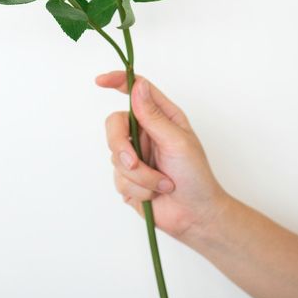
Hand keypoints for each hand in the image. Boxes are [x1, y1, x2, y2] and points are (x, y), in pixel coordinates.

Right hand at [96, 71, 227, 240]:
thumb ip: (153, 116)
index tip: (101, 81)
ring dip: (140, 175)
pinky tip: (154, 194)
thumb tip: (137, 86)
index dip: (118, 81)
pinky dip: (139, 189)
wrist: (195, 216)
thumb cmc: (196, 176)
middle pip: (114, 125)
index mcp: (161, 117)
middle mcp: (145, 132)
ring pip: (115, 156)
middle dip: (120, 146)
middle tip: (132, 162)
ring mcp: (135, 155)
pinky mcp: (128, 179)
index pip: (136, 90)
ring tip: (162, 184)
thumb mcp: (177, 142)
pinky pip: (119, 179)